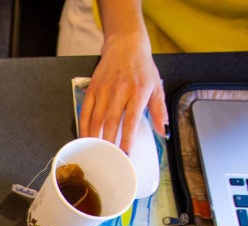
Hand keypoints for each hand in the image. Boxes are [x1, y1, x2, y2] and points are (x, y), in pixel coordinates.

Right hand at [80, 33, 167, 152]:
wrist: (126, 46)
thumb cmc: (142, 67)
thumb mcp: (156, 86)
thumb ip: (159, 111)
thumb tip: (163, 130)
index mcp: (138, 91)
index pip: (131, 121)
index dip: (127, 139)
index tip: (125, 154)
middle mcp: (119, 90)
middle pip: (111, 122)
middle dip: (109, 143)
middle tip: (109, 158)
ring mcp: (104, 89)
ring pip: (96, 119)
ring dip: (95, 138)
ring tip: (96, 152)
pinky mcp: (92, 88)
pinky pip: (85, 111)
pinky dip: (84, 126)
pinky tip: (85, 137)